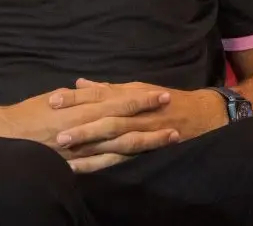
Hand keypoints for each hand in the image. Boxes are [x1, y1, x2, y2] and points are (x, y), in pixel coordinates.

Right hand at [0, 81, 179, 171]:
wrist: (5, 136)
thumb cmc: (28, 115)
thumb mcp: (54, 98)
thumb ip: (77, 96)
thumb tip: (92, 90)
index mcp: (83, 108)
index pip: (119, 101)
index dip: (141, 99)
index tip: (161, 95)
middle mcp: (87, 128)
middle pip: (126, 123)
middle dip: (151, 120)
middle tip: (175, 116)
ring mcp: (84, 149)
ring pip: (121, 145)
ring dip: (146, 142)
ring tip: (169, 139)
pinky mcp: (77, 164)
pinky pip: (104, 164)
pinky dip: (122, 161)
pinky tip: (139, 160)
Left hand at [53, 79, 226, 171]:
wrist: (200, 115)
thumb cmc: (165, 99)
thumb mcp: (137, 87)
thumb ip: (108, 88)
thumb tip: (80, 83)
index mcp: (129, 95)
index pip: (99, 95)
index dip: (76, 98)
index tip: (52, 100)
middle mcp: (134, 113)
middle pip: (103, 117)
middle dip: (80, 124)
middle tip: (55, 130)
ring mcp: (140, 133)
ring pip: (111, 139)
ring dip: (89, 145)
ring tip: (64, 151)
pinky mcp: (144, 151)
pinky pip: (120, 159)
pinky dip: (99, 164)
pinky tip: (80, 169)